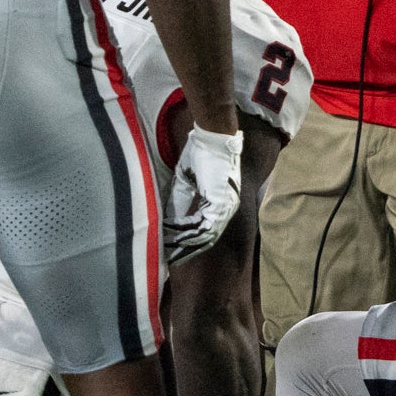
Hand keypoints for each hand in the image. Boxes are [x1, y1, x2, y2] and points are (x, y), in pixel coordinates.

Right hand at [163, 125, 242, 261]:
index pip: (205, 232)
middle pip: (206, 239)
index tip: (173, 251)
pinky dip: (187, 231)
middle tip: (170, 259)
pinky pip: (203, 225)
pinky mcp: (220, 201)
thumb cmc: (201, 155)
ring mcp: (226, 207)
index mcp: (221, 205)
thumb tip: (170, 222)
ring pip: (205, 235)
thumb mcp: (187, 183)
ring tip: (169, 250)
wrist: (213, 136)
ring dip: (185, 243)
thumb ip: (180, 202)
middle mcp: (227, 209)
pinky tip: (173, 235)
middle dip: (187, 250)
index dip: (189, 243)